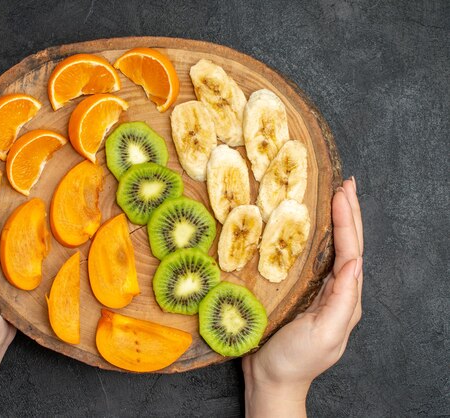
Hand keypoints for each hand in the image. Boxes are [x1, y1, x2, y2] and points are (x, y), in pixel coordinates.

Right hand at [242, 178, 362, 415]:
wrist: (272, 380)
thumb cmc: (295, 360)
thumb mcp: (324, 333)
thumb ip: (342, 299)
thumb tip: (353, 262)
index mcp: (346, 299)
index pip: (352, 251)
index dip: (348, 221)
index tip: (342, 192)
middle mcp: (337, 292)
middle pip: (347, 245)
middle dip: (348, 213)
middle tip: (344, 183)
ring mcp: (319, 292)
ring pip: (331, 249)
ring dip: (336, 221)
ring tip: (334, 196)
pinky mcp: (300, 293)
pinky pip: (312, 259)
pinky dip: (316, 238)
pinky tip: (308, 227)